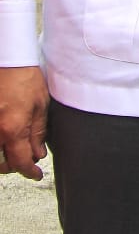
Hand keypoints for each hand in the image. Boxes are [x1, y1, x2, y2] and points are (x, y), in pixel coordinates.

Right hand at [0, 66, 49, 180]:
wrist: (8, 59)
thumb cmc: (24, 77)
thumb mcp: (39, 105)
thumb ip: (38, 133)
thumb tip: (38, 154)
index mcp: (12, 129)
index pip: (20, 162)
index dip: (29, 172)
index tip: (35, 174)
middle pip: (1, 164)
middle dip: (14, 166)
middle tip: (27, 160)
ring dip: (2, 158)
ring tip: (15, 151)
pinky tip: (5, 140)